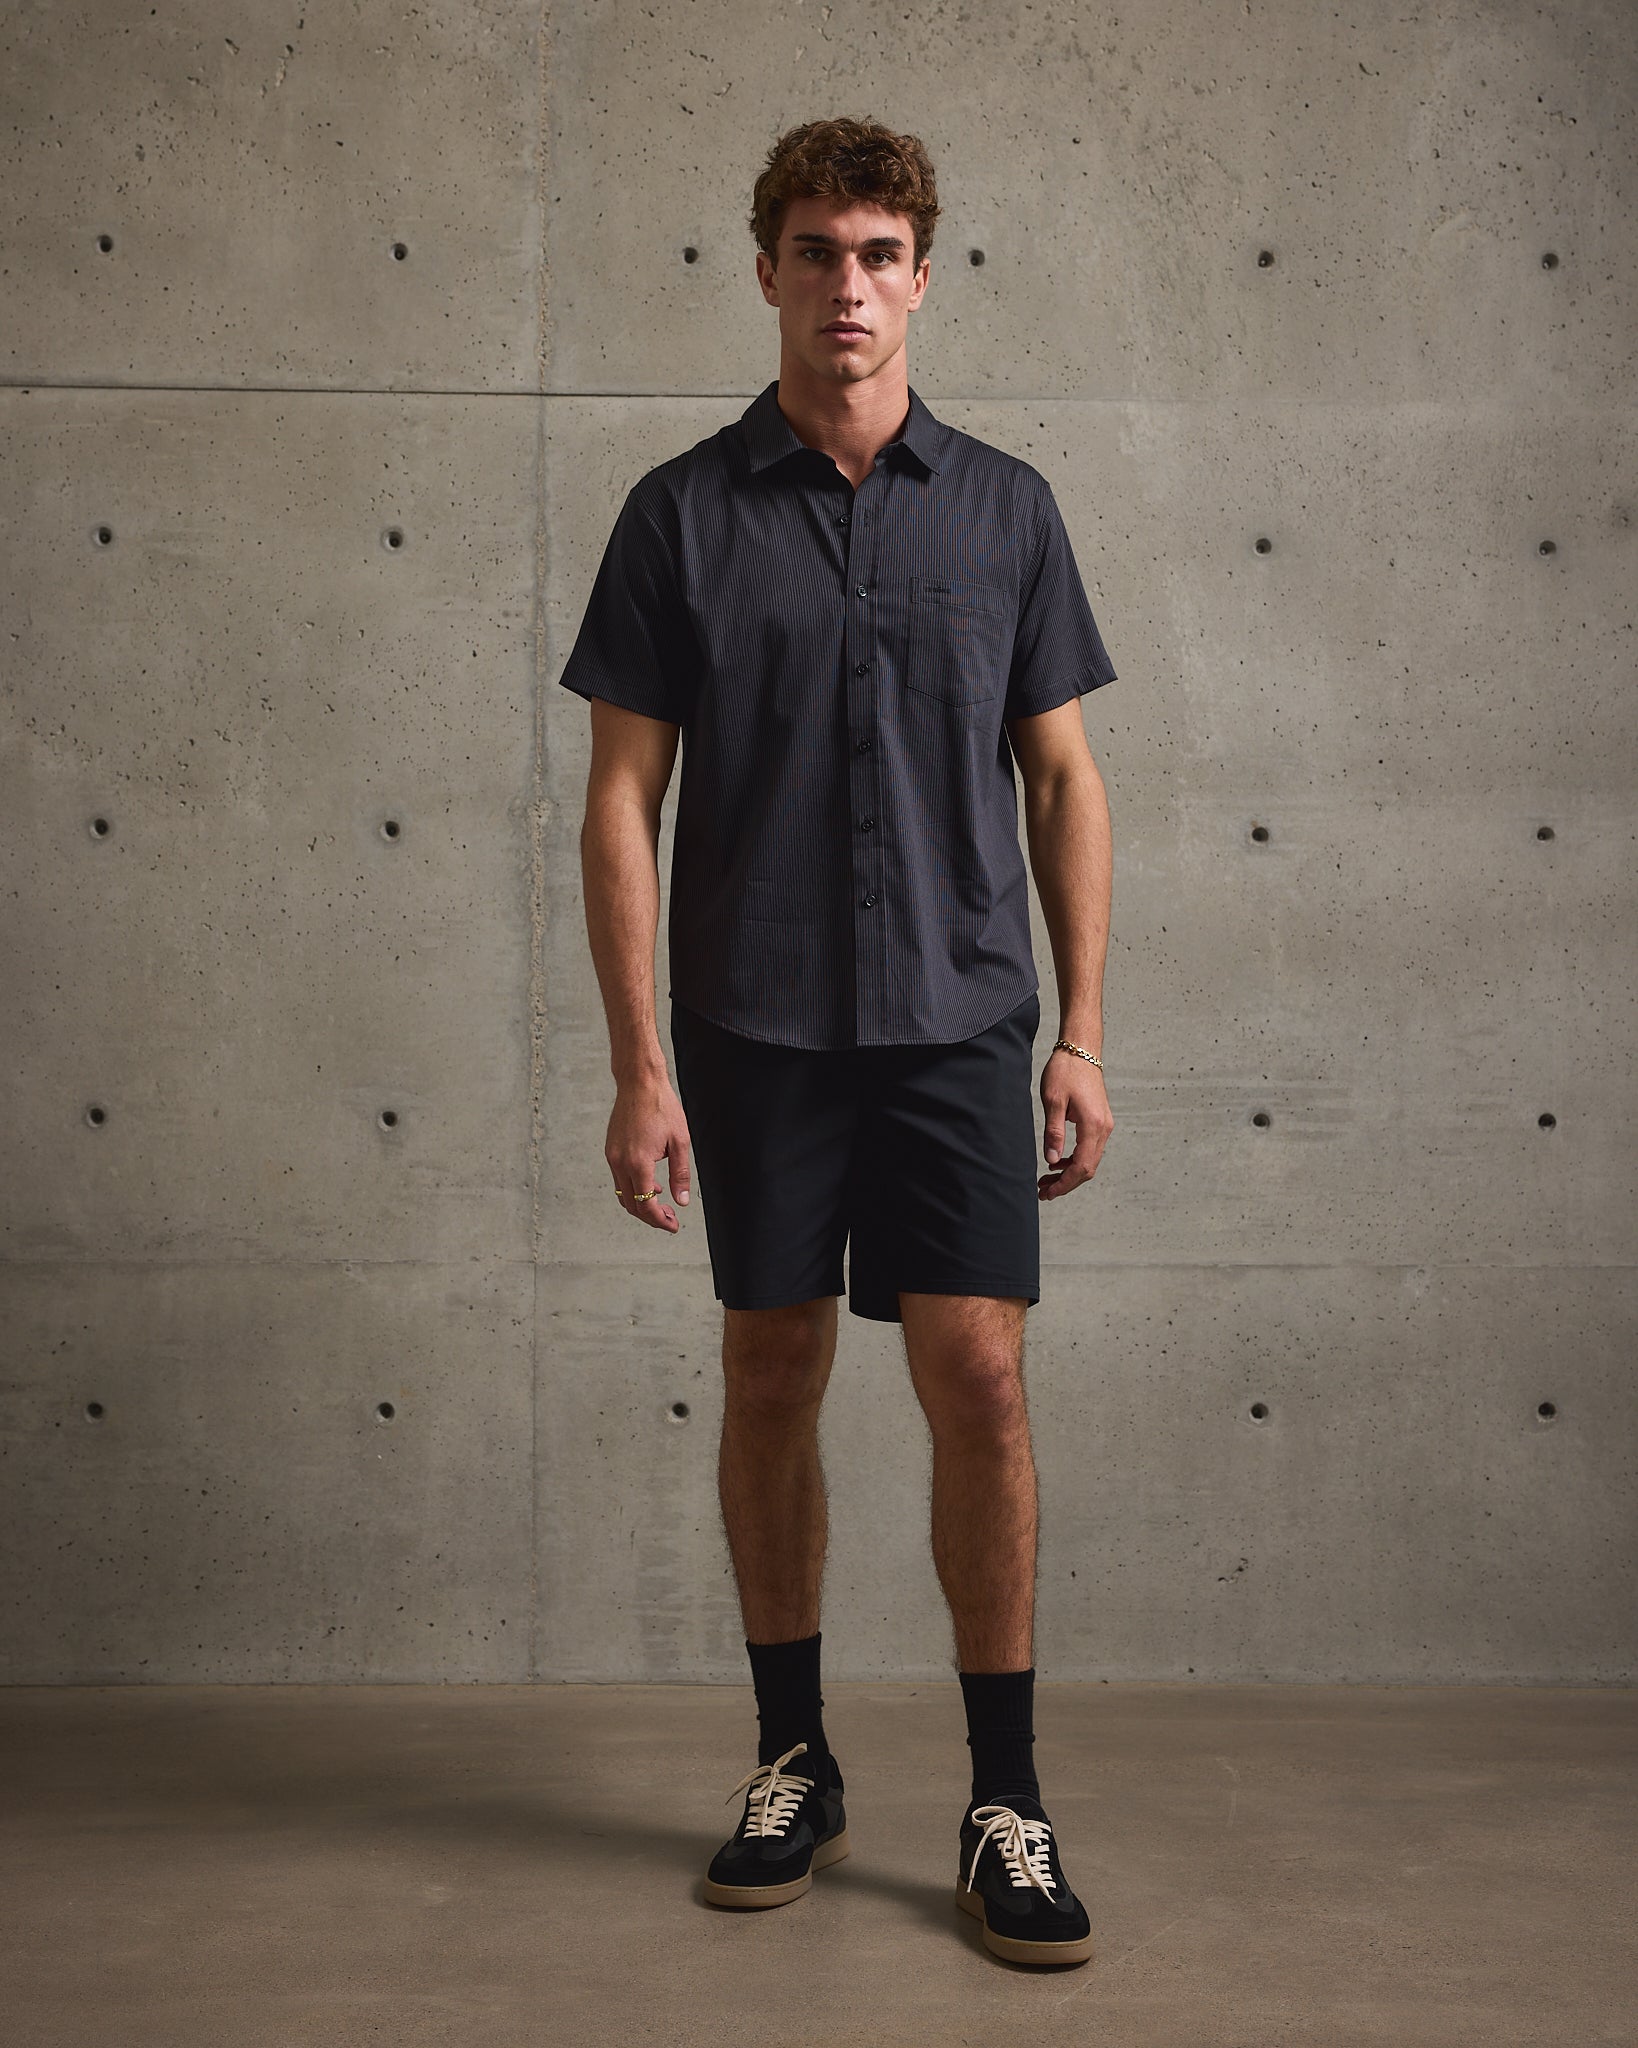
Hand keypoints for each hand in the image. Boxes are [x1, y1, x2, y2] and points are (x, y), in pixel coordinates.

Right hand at [606, 1077, 691, 1230]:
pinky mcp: (610, 1150)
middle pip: (631, 1205)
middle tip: (670, 1219)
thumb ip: (680, 1174)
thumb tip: (681, 1200)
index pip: (646, 1205)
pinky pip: (619, 1179)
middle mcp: (620, 1163)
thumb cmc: (661, 1107)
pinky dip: (633, 1188)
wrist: (639, 1083)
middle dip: (651, 1217)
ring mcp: (612, 1157)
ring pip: (623, 1194)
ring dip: (641, 1204)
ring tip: (661, 1201)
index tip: (673, 1225)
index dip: (660, 1220)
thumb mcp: (680, 1142)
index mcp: (638, 1163)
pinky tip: (650, 1183)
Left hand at [1039, 1050, 1111, 1199]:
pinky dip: (1075, 1160)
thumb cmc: (1065, 1071)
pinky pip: (1090, 1149)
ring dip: (1069, 1173)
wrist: (1081, 1050)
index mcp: (1093, 1125)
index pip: (1081, 1167)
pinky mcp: (1100, 1121)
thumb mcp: (1053, 1101)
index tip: (1047, 1193)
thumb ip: (1054, 1132)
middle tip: (1043, 1191)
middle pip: (1088, 1168)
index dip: (1064, 1184)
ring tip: (1046, 1179)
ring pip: (1090, 1160)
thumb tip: (1051, 1160)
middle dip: (1066, 1183)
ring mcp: (1104, 1125)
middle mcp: (1103, 1128)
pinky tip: (1057, 1161)